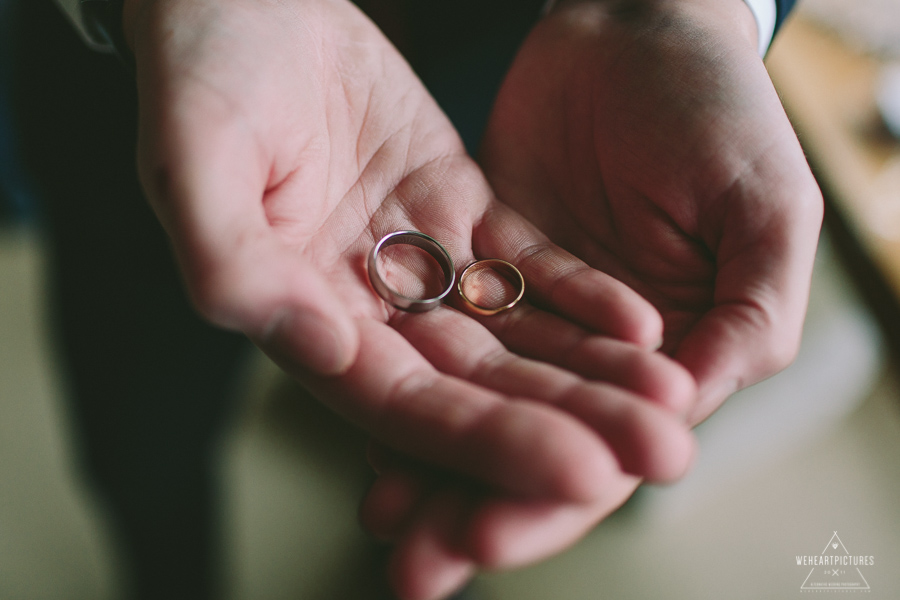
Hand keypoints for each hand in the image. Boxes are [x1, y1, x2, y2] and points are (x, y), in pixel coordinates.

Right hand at [122, 0, 693, 502]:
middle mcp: (362, 305)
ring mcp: (414, 256)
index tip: (581, 473)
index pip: (404, 404)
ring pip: (512, 332)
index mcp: (298, 314)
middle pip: (478, 385)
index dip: (491, 443)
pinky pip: (524, 259)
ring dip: (593, 369)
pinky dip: (581, 291)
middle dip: (571, 422)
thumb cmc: (202, 68)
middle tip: (663, 455)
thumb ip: (234, 262)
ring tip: (673, 401)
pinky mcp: (455, 204)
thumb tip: (320, 348)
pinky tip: (642, 322)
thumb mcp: (193, 157)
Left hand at [363, 1, 823, 595]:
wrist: (640, 25)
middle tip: (417, 569)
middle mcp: (586, 346)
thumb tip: (689, 414)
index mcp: (669, 354)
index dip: (544, 497)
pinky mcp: (473, 251)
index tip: (486, 537)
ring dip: (426, 453)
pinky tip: (364, 404)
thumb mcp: (765, 212)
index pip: (599, 448)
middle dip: (469, 503)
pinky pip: (435, 320)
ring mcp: (523, 301)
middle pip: (522, 439)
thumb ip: (748, 322)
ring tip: (382, 513)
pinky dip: (406, 363)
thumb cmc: (723, 110)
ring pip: (469, 391)